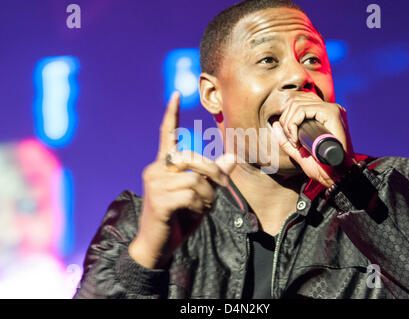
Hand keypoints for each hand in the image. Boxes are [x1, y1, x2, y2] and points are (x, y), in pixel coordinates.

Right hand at [129, 92, 235, 268]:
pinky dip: (201, 205)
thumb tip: (231, 157)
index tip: (175, 94)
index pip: (165, 134)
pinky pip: (190, 195)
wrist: (158, 246)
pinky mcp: (158, 200)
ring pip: (194, 178)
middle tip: (222, 188)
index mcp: (163, 165)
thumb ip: (212, 176)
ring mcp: (154, 184)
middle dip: (213, 173)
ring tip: (204, 206)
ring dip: (208, 195)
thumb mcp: (200, 195)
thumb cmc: (179, 218)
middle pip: (192, 158)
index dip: (171, 115)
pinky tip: (195, 212)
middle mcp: (155, 170)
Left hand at [272, 92, 354, 186]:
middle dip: (286, 122)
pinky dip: (293, 125)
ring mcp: (332, 109)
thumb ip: (286, 140)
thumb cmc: (322, 167)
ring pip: (296, 105)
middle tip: (292, 141)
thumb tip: (275, 124)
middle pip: (295, 102)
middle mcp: (330, 108)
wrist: (336, 177)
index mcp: (325, 115)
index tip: (291, 139)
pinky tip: (297, 140)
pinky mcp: (331, 113)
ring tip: (295, 142)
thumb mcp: (299, 152)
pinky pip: (302, 110)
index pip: (299, 103)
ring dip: (289, 125)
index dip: (288, 118)